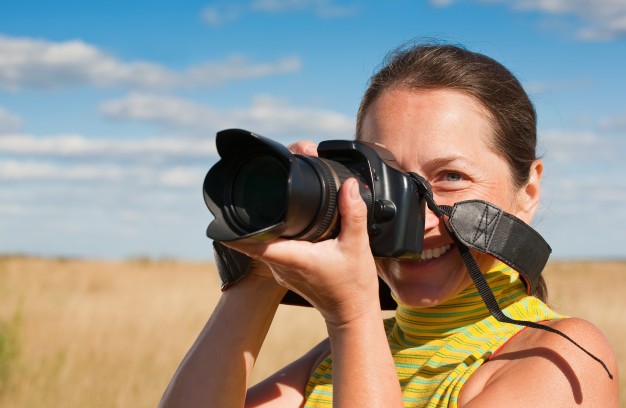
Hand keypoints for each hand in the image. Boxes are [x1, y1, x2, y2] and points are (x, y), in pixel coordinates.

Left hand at [224, 176, 378, 326]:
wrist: (352, 314)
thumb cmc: (353, 285)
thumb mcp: (358, 245)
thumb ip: (353, 212)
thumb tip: (349, 185)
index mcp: (294, 258)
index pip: (254, 243)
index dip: (236, 231)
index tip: (224, 218)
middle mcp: (282, 266)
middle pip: (255, 239)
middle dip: (254, 217)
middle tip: (258, 196)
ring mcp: (282, 272)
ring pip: (264, 245)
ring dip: (265, 228)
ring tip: (274, 208)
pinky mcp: (287, 274)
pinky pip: (273, 251)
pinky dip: (276, 238)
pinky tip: (289, 228)